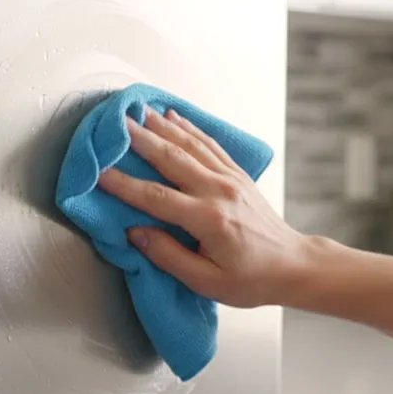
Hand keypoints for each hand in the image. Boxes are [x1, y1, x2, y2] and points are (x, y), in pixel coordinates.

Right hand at [97, 108, 314, 307]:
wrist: (292, 266)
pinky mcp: (238, 174)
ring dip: (162, 126)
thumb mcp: (206, 281)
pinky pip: (210, 144)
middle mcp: (219, 191)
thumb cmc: (250, 280)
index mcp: (209, 219)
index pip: (156, 198)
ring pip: (191, 145)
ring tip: (138, 112)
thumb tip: (135, 233)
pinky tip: (174, 117)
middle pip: (172, 159)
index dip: (124, 185)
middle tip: (116, 124)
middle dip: (141, 140)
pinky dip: (190, 128)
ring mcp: (231, 179)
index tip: (100, 173)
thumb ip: (168, 256)